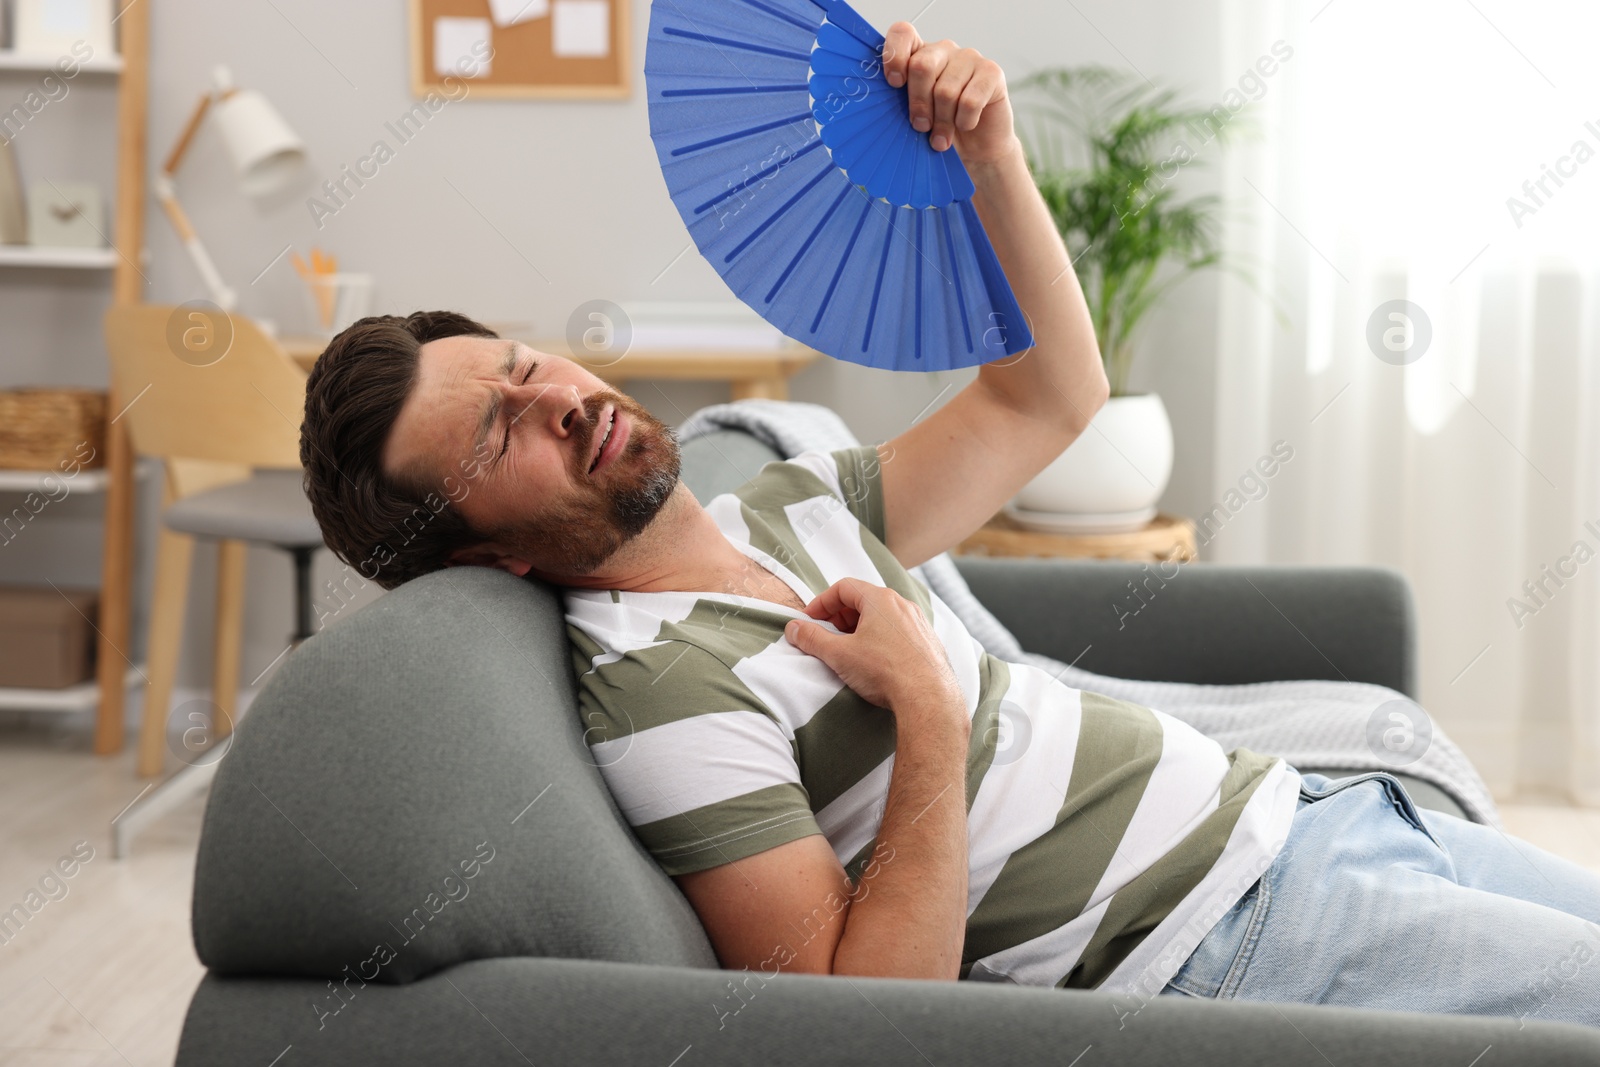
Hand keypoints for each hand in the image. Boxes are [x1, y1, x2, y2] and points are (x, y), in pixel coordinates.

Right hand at [784, 578, 964, 724]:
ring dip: (858, 628)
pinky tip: (872, 660)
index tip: (808, 620)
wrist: (928, 698)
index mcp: (880, 599)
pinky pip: (896, 631)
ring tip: (846, 650)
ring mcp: (917, 623)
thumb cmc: (886, 671)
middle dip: (838, 616)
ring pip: (881, 616)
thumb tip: (794, 629)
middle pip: (862, 600)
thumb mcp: (839, 654)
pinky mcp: (926, 642)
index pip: (843, 588)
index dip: (821, 603)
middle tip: (824, 636)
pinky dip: (878, 638)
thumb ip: (812, 638)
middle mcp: (902, 605)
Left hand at [881, 22, 1016, 164]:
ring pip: (945, 90)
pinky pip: (969, 101)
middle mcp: (944, 50)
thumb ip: (900, 103)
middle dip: (919, 103)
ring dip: (942, 122)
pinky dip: (964, 121)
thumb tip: (882, 107)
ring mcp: (969, 58)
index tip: (895, 84)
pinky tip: (966, 125)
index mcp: (919, 54)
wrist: (978, 148)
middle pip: (922, 66)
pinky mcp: (991, 72)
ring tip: (942, 138)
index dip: (895, 56)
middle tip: (921, 127)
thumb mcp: (915, 115)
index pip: (903, 34)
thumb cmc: (941, 130)